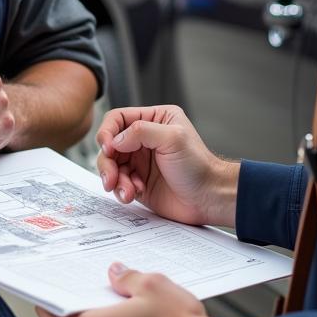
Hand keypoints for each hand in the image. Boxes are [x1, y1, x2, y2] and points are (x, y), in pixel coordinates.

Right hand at [96, 105, 237, 227]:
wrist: (208, 198)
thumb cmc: (198, 166)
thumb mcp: (173, 138)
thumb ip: (141, 132)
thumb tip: (115, 140)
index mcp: (155, 119)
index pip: (119, 118)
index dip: (108, 132)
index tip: (108, 148)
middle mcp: (144, 139)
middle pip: (110, 144)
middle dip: (107, 162)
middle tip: (111, 177)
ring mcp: (140, 162)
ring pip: (111, 166)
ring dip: (114, 179)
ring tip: (127, 191)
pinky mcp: (138, 182)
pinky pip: (118, 183)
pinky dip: (121, 190)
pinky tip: (134, 194)